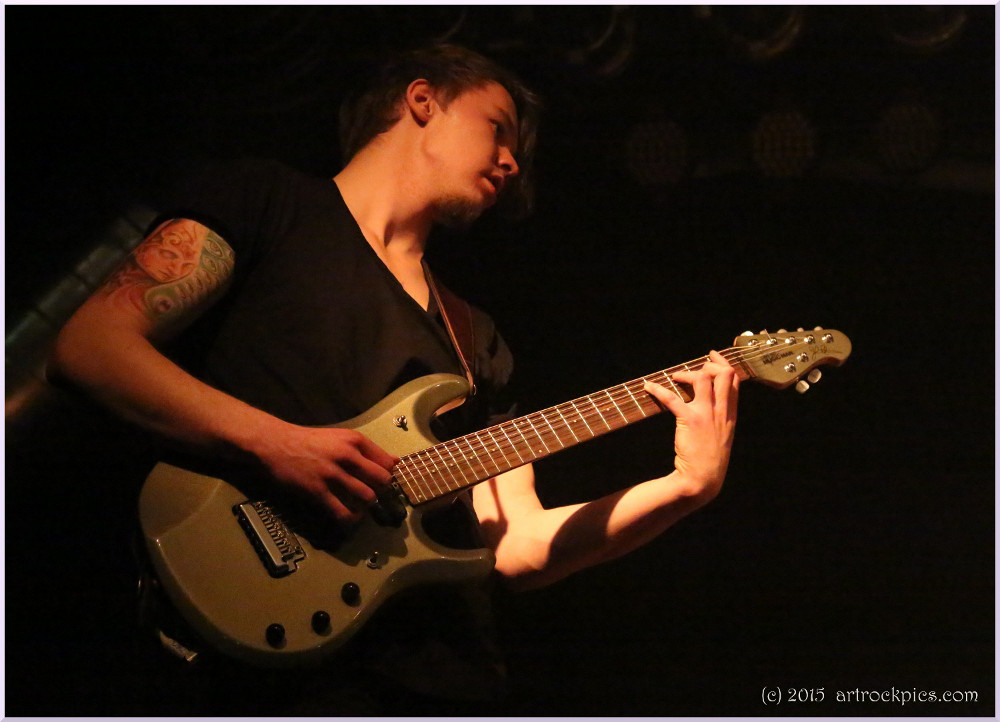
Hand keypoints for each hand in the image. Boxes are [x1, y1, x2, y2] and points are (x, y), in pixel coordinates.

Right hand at [253, 425, 397, 524]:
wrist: (275, 443)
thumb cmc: (309, 441)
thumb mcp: (341, 437)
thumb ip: (366, 450)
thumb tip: (394, 462)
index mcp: (355, 440)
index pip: (387, 463)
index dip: (389, 476)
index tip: (382, 483)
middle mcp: (347, 455)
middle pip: (382, 481)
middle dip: (382, 492)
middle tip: (373, 496)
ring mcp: (332, 473)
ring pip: (367, 497)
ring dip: (367, 506)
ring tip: (360, 506)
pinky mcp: (317, 490)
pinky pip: (343, 512)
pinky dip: (350, 519)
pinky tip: (348, 518)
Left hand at [644, 350, 739, 502]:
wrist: (703, 478)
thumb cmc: (710, 459)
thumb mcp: (724, 435)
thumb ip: (721, 416)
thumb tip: (711, 401)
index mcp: (731, 414)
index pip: (735, 381)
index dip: (724, 365)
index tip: (713, 357)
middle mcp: (722, 411)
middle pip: (724, 374)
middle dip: (710, 364)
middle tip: (697, 365)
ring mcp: (707, 414)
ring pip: (703, 379)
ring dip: (687, 374)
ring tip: (675, 377)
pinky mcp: (690, 420)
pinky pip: (672, 398)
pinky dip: (658, 390)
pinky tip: (649, 387)